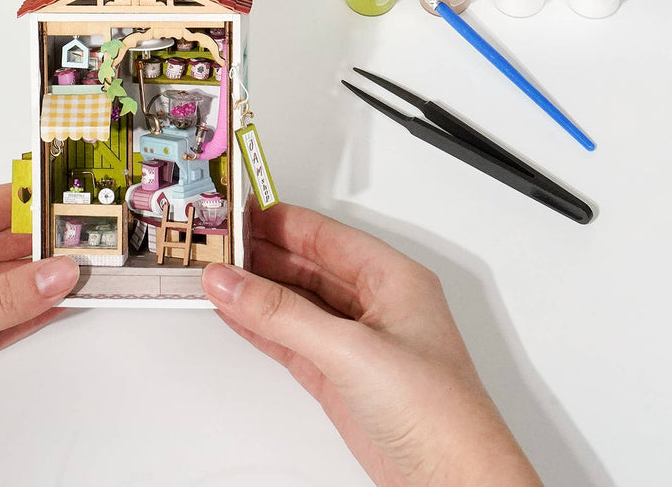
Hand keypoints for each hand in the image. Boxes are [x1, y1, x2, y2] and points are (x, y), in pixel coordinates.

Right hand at [202, 203, 540, 486]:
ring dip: (256, 291)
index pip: (324, 235)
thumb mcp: (351, 350)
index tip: (239, 212)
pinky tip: (236, 313)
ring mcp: (355, 342)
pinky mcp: (340, 377)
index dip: (281, 221)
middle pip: (306, 265)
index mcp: (392, 278)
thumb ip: (284, 315)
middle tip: (218, 245)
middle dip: (262, 254)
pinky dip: (261, 326)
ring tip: (216, 275)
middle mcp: (374, 305)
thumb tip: (234, 282)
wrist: (455, 483)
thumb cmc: (441, 414)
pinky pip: (290, 338)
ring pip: (295, 302)